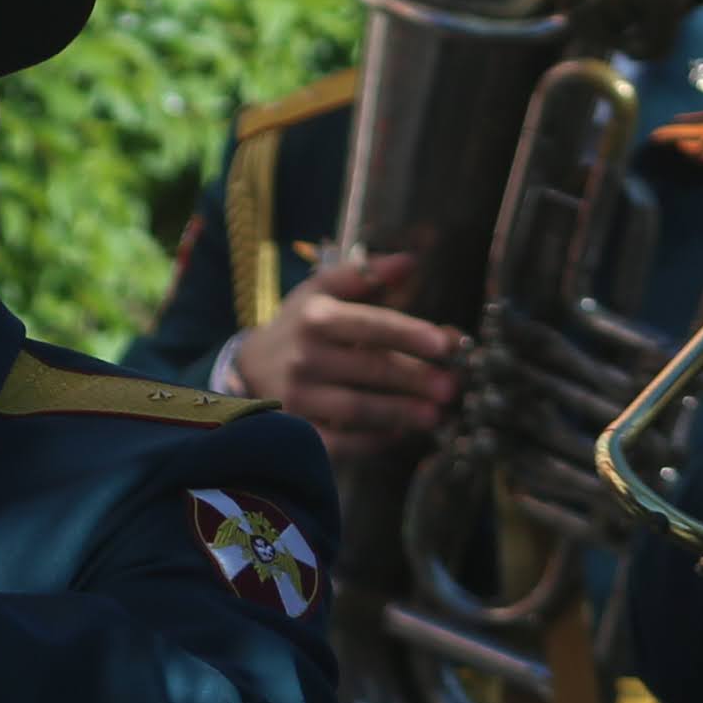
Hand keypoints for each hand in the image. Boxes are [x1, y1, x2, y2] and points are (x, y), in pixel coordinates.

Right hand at [224, 250, 461, 457]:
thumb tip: (410, 261)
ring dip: (399, 413)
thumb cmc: (301, 324)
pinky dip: (371, 441)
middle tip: (452, 386)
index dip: (408, 334)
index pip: (369, 325)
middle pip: (369, 369)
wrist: (251, 365)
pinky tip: (400, 434)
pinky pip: (339, 441)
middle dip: (414, 378)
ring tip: (435, 415)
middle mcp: (305, 357)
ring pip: (356, 409)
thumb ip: (367, 274)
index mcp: (317, 317)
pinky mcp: (297, 428)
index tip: (444, 344)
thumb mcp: (324, 289)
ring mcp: (298, 396)